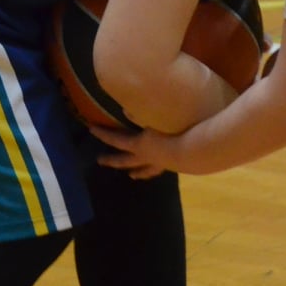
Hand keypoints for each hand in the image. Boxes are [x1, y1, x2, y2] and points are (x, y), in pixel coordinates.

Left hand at [89, 124, 210, 180]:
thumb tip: (125, 110)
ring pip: (144, 170)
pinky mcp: (173, 166)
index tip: (90, 129)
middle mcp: (146, 157)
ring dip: (136, 172)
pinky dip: (155, 171)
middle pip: (124, 160)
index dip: (102, 134)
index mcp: (139, 145)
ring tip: (132, 176)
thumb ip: (139, 113)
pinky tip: (159, 169)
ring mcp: (160, 164)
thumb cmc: (174, 131)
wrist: (195, 151)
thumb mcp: (154, 117)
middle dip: (112, 160)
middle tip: (100, 161)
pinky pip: (160, 170)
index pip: (115, 139)